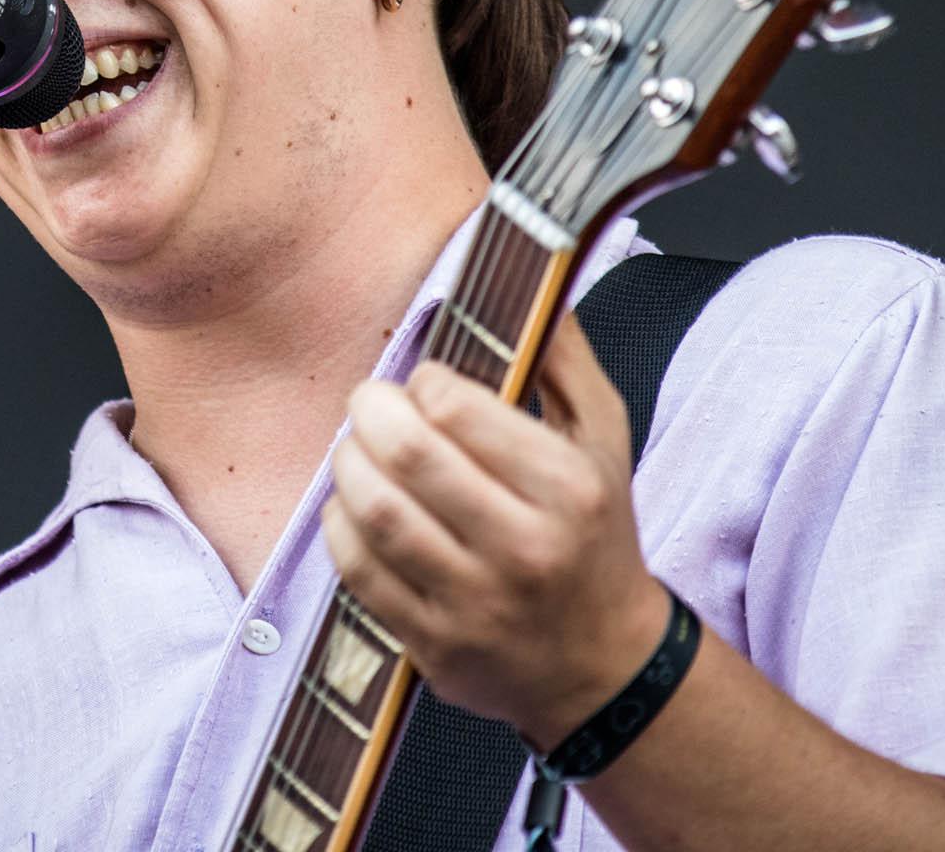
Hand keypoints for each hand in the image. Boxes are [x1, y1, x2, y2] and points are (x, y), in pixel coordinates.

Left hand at [320, 310, 669, 749]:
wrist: (604, 663)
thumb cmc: (595, 535)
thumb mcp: (604, 439)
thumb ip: (564, 358)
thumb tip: (532, 280)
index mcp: (568, 489)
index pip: (457, 409)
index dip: (423, 382)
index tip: (424, 382)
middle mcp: (525, 550)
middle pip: (408, 456)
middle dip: (370, 412)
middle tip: (368, 402)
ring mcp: (477, 605)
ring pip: (376, 514)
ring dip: (348, 466)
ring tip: (357, 450)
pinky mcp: (435, 647)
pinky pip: (357, 572)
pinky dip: (341, 525)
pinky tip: (355, 507)